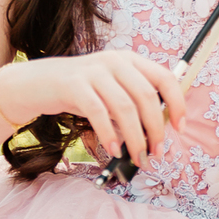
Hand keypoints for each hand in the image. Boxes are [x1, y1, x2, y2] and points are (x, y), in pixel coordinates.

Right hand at [0, 49, 186, 166]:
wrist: (38, 83)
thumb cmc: (82, 92)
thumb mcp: (112, 90)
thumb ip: (134, 103)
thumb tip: (158, 133)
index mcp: (130, 60)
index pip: (165, 77)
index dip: (177, 103)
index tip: (180, 128)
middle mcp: (115, 62)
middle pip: (146, 96)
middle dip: (155, 129)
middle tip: (155, 153)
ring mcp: (94, 71)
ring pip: (125, 108)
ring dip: (135, 138)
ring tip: (137, 157)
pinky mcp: (74, 85)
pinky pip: (98, 113)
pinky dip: (109, 134)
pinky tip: (113, 149)